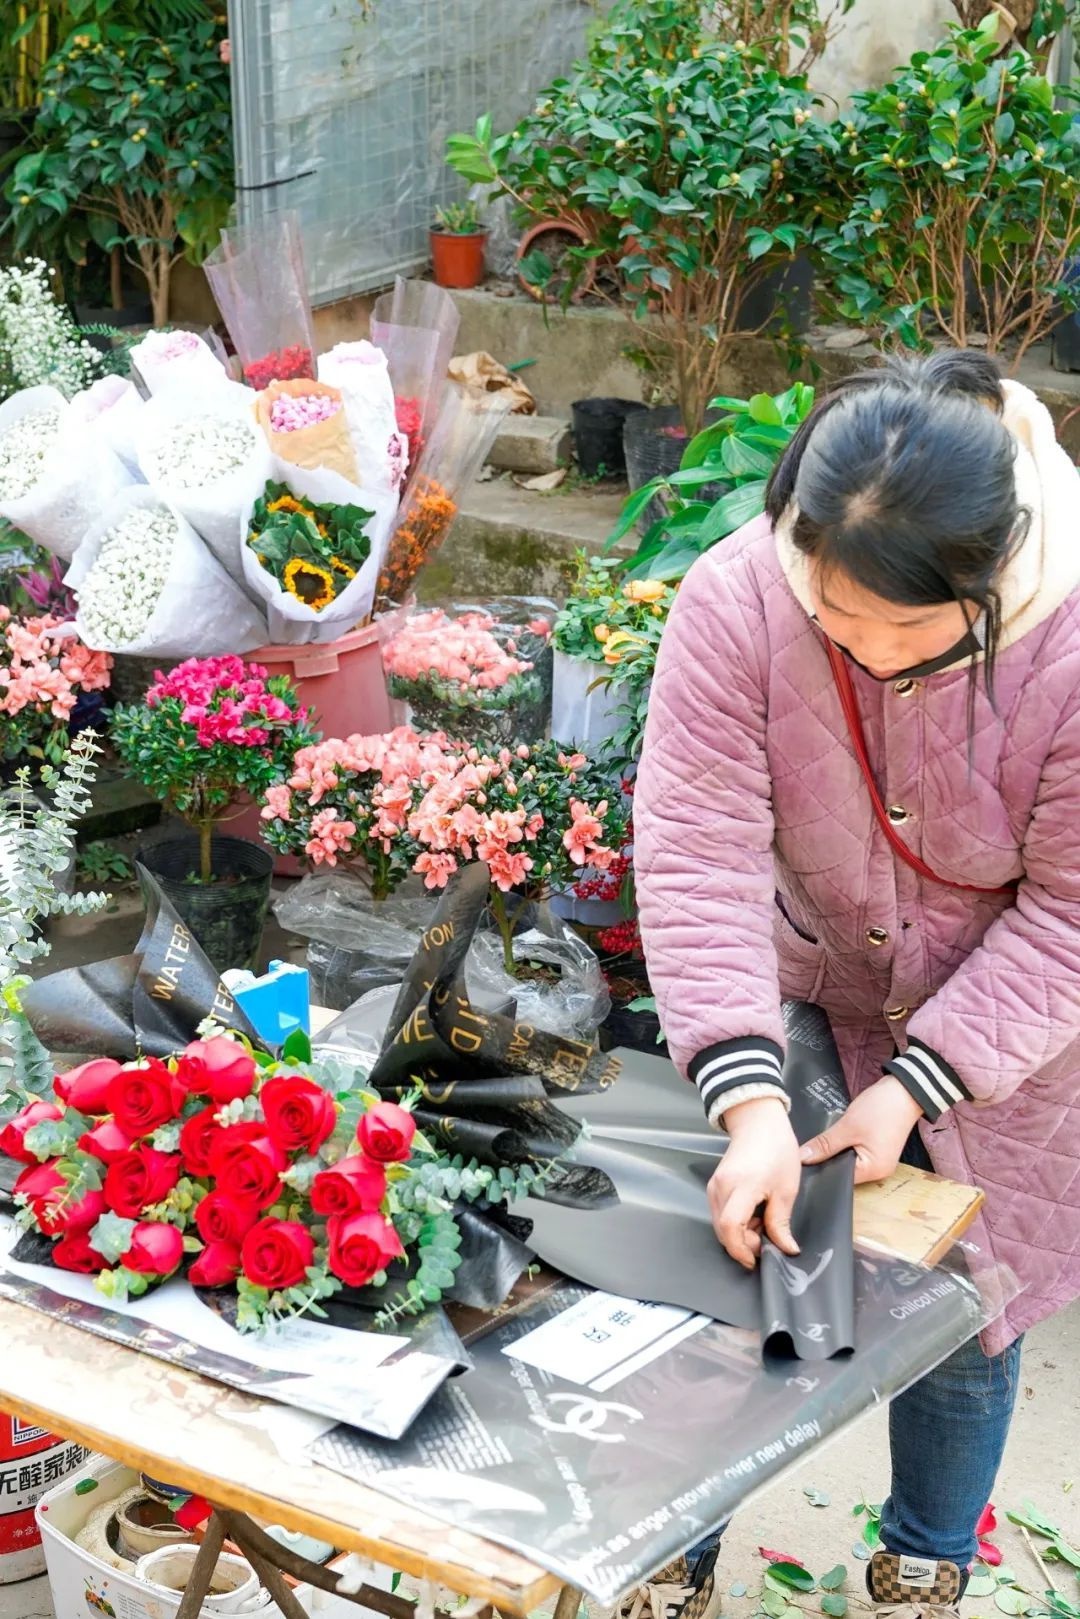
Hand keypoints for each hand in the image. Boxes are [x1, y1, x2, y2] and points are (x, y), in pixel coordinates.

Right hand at [708, 1097, 801, 1269]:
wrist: (758, 1123)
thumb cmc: (776, 1150)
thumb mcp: (786, 1188)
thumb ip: (781, 1222)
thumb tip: (785, 1248)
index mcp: (741, 1185)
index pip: (731, 1226)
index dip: (741, 1249)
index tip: (758, 1259)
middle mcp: (721, 1187)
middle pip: (723, 1231)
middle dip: (745, 1243)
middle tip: (768, 1239)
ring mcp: (714, 1186)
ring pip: (721, 1225)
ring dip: (741, 1233)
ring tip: (764, 1223)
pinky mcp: (714, 1186)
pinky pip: (720, 1214)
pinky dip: (736, 1222)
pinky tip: (754, 1215)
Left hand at [800, 1076, 923, 1184]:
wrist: (905, 1089)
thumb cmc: (881, 1109)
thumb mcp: (848, 1126)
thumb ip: (825, 1144)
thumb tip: (802, 1158)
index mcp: (873, 1171)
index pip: (839, 1178)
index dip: (820, 1169)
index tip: (801, 1160)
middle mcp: (878, 1170)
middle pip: (844, 1170)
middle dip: (827, 1159)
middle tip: (807, 1149)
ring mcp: (879, 1159)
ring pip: (848, 1159)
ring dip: (836, 1150)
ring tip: (819, 1142)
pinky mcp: (877, 1147)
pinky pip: (855, 1151)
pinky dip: (845, 1144)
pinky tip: (835, 1136)